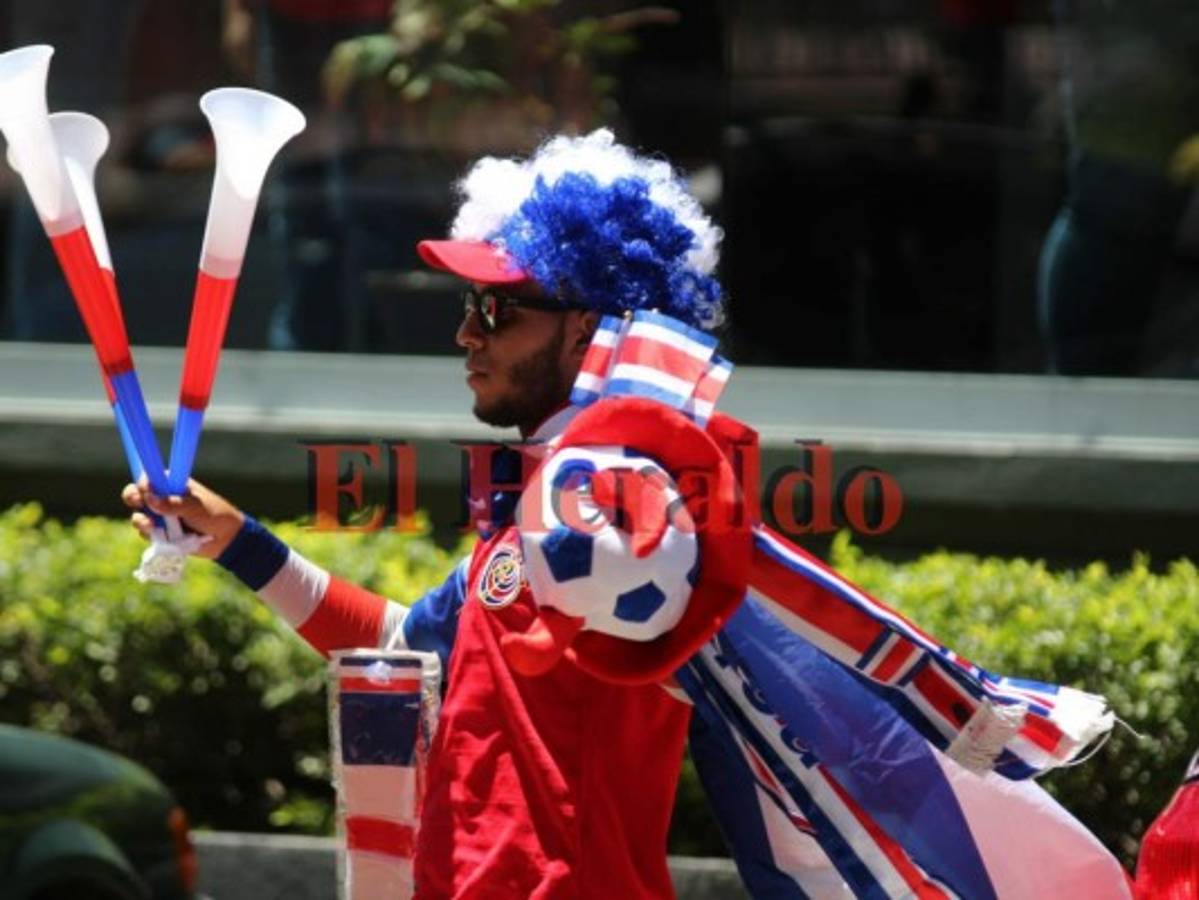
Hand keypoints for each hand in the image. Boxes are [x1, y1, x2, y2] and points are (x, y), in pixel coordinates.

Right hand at [122, 478, 244, 560]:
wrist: (226, 539)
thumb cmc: (214, 515)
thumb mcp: (195, 506)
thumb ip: (173, 503)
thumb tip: (150, 498)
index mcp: (171, 484)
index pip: (148, 477)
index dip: (143, 482)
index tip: (145, 488)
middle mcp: (161, 497)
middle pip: (135, 494)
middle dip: (133, 498)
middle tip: (139, 503)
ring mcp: (159, 515)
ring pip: (138, 515)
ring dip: (141, 520)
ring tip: (152, 525)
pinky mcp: (160, 532)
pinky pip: (145, 532)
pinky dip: (150, 534)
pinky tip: (160, 536)